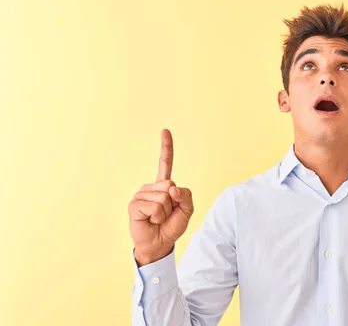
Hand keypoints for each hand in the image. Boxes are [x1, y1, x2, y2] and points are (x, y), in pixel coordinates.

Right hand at [129, 129, 193, 265]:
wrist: (160, 243)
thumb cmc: (171, 226)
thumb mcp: (187, 210)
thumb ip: (186, 196)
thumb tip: (171, 188)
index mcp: (164, 186)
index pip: (165, 163)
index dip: (166, 147)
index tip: (165, 130)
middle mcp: (151, 188)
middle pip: (170, 186)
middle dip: (174, 203)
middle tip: (166, 214)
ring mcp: (141, 195)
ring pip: (163, 197)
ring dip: (165, 212)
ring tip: (158, 219)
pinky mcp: (134, 205)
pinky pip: (154, 206)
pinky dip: (157, 217)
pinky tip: (150, 221)